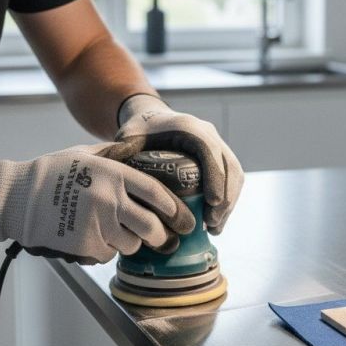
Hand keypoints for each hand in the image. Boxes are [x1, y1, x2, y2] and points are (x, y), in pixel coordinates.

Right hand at [0, 144, 195, 263]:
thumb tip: (141, 152)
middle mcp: (111, 200)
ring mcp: (99, 225)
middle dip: (162, 237)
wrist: (16, 198)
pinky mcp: (86, 246)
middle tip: (164, 239)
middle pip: (152, 228)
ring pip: (132, 245)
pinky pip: (109, 255)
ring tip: (116, 233)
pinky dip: (106, 251)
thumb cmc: (52, 173)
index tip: (186, 221)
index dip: (177, 211)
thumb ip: (116, 156)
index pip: (158, 195)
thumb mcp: (87, 155)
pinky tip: (93, 237)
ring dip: (130, 243)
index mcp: (115, 175)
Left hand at [114, 95, 243, 233]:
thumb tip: (110, 174)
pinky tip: (216, 220)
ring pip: (234, 174)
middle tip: (212, 224)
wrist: (150, 118)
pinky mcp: (220, 156)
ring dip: (229, 202)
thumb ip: (120, 153)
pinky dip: (228, 199)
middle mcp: (208, 133)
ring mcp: (217, 144)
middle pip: (228, 167)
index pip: (209, 153)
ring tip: (215, 227)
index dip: (215, 178)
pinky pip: (232, 177)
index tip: (212, 204)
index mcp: (188, 127)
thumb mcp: (127, 138)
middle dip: (225, 198)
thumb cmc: (138, 131)